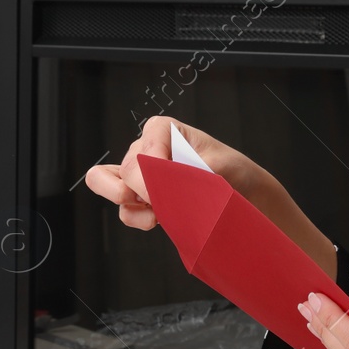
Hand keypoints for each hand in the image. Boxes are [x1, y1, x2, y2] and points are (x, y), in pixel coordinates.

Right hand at [83, 116, 253, 230]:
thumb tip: (170, 192)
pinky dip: (137, 218)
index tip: (172, 188)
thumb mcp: (219, 166)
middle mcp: (145, 148)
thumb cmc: (231, 169)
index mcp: (162, 130)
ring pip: (108, 184)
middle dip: (143, 191)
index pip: (145, 151)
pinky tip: (157, 219)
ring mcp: (138, 173)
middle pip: (126, 170)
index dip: (154, 174)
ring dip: (133, 206)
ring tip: (159, 214)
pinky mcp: (139, 197)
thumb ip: (191, 175)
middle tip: (162, 203)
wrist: (241, 190)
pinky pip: (124, 209)